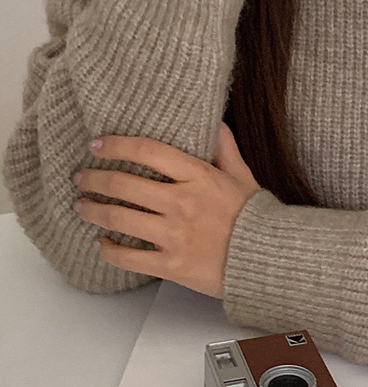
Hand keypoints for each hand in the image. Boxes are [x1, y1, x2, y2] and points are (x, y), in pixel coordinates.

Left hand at [72, 122, 261, 297]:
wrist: (267, 258)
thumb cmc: (255, 217)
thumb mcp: (243, 176)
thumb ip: (225, 148)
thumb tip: (215, 122)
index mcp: (198, 176)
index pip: (148, 152)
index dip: (118, 146)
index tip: (98, 145)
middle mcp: (181, 203)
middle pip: (124, 185)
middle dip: (95, 179)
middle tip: (82, 177)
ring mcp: (174, 235)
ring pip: (119, 219)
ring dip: (93, 211)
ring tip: (82, 206)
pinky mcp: (171, 264)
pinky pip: (129, 258)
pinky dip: (109, 250)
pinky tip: (102, 243)